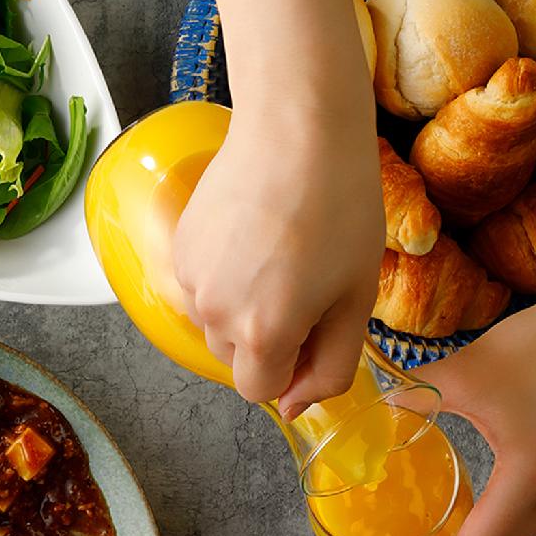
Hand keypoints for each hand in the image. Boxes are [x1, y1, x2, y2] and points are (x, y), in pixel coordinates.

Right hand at [173, 101, 381, 412]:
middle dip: (269, 339)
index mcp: (263, 334)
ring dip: (246, 306)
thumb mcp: (357, 298)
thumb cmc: (340, 207)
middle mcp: (215, 316)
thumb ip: (332, 366)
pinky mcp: (178, 250)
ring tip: (281, 251)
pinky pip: (203, 285)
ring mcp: (191, 282)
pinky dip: (227, 275)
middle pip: (237, 358)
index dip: (295, 369)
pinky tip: (255, 232)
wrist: (295, 129)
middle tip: (307, 283)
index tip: (318, 327)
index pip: (262, 390)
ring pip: (217, 322)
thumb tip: (297, 407)